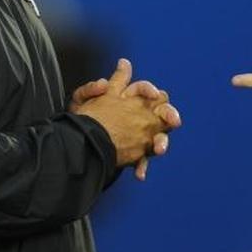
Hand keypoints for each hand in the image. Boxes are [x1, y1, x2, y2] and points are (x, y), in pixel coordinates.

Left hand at [74, 58, 180, 179]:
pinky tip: (139, 172)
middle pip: (160, 112)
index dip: (149, 90)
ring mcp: (137, 135)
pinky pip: (142, 159)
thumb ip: (93, 89)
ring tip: (159, 149)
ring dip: (161, 142)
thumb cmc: (80, 121)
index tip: (153, 95)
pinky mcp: (133, 153)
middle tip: (173, 121)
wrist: (77, 146)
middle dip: (169, 115)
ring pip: (157, 137)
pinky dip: (141, 165)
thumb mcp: (82, 100)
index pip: (144, 89)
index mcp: (125, 99)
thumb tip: (108, 79)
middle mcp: (136, 115)